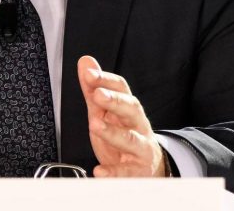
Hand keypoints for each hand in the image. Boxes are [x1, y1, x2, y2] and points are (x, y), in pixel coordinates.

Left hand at [77, 56, 164, 177]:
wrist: (148, 167)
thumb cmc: (123, 133)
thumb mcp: (106, 110)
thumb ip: (94, 88)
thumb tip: (85, 62)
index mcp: (128, 107)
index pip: (121, 88)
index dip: (105, 79)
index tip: (89, 74)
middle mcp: (138, 124)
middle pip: (131, 108)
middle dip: (115, 100)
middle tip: (98, 95)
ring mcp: (141, 148)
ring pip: (131, 139)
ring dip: (113, 132)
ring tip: (95, 125)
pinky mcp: (138, 172)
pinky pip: (127, 172)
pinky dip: (114, 172)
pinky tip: (100, 171)